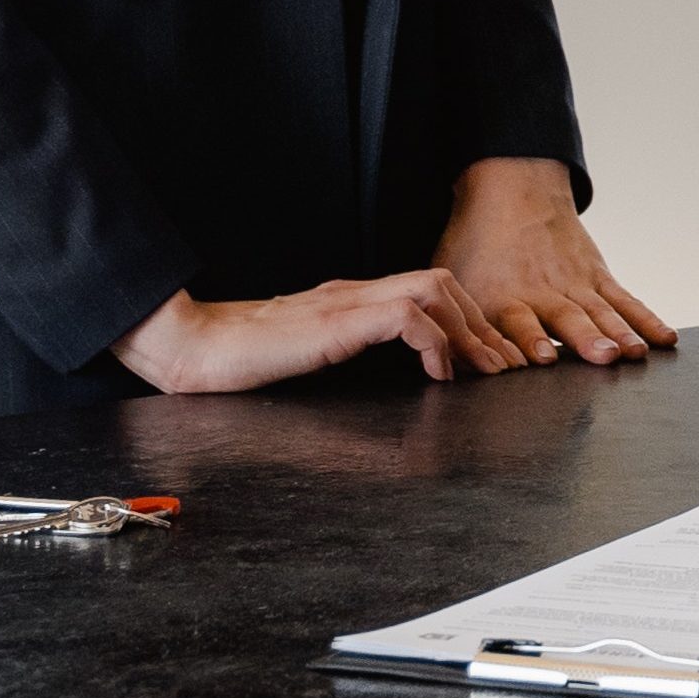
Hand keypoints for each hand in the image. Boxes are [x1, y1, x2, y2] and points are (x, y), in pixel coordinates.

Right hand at [111, 272, 517, 391]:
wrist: (195, 347)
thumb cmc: (244, 360)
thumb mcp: (315, 361)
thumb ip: (354, 358)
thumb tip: (395, 415)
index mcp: (352, 301)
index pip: (428, 290)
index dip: (467, 318)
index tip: (489, 356)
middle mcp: (355, 293)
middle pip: (441, 282)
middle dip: (480, 322)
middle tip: (503, 363)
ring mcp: (345, 302)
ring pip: (432, 289)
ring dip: (467, 327)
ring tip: (482, 367)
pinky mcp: (335, 320)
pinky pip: (404, 314)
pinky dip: (433, 339)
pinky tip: (437, 371)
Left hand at [432, 155, 673, 365]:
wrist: (513, 192)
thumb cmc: (476, 244)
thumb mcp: (451, 278)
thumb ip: (454, 323)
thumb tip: (446, 366)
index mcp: (504, 297)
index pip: (518, 322)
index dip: (530, 340)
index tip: (542, 359)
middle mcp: (544, 292)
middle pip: (569, 318)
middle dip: (587, 339)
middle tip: (605, 357)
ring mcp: (576, 284)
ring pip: (602, 312)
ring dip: (620, 334)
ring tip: (635, 353)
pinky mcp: (598, 277)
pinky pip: (625, 301)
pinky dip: (645, 320)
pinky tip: (663, 340)